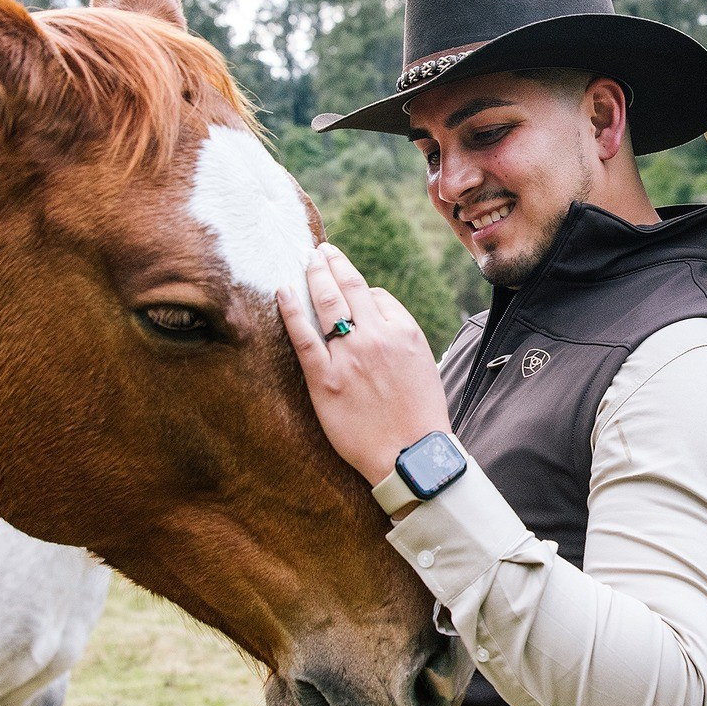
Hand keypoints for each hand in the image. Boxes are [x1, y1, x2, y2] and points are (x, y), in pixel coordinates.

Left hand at [276, 243, 449, 487]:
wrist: (411, 454)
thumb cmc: (420, 416)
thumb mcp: (424, 365)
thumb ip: (400, 338)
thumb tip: (376, 319)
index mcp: (404, 331)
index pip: (377, 296)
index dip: (360, 292)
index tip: (347, 287)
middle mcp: (377, 336)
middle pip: (349, 288)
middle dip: (332, 264)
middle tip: (320, 251)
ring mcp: (349, 356)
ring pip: (327, 303)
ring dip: (314, 275)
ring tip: (307, 260)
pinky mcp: (325, 379)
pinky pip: (303, 336)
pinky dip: (290, 310)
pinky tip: (283, 291)